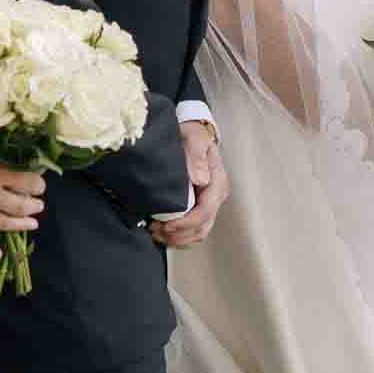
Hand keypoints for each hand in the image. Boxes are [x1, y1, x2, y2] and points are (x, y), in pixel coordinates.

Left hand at [152, 118, 230, 250]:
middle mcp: (216, 197)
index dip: (185, 223)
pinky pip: (193, 230)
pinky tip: (163, 234)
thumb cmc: (192, 135)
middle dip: (179, 235)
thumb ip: (196, 156)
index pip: (205, 211)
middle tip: (155, 231)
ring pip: (198, 233)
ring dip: (178, 239)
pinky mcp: (200, 208)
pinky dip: (178, 236)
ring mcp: (209, 204)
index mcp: (217, 183)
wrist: (193, 133)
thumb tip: (200, 179)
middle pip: (202, 227)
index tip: (165, 225)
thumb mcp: (194, 138)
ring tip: (157, 234)